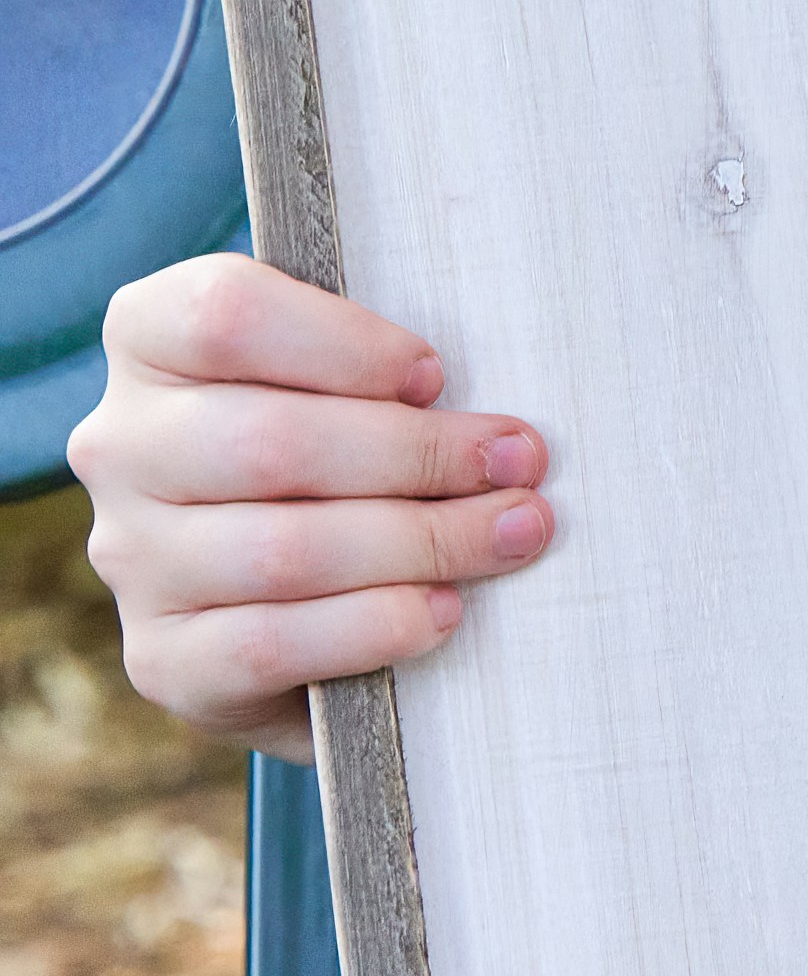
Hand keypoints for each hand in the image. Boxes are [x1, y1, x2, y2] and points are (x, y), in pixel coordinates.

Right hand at [65, 257, 551, 765]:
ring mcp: (131, 558)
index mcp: (148, 341)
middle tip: (520, 463)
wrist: (294, 606)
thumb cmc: (339, 456)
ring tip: (513, 532)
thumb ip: (383, 374)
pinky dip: (373, 626)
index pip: (225, 316)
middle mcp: (119, 445)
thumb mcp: (346, 385)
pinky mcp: (162, 659)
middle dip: (419, 456)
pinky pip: (271, 644)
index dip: (346, 345)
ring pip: (281, 550)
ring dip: (421, 542)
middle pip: (269, 443)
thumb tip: (492, 423)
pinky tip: (443, 609)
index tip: (436, 376)